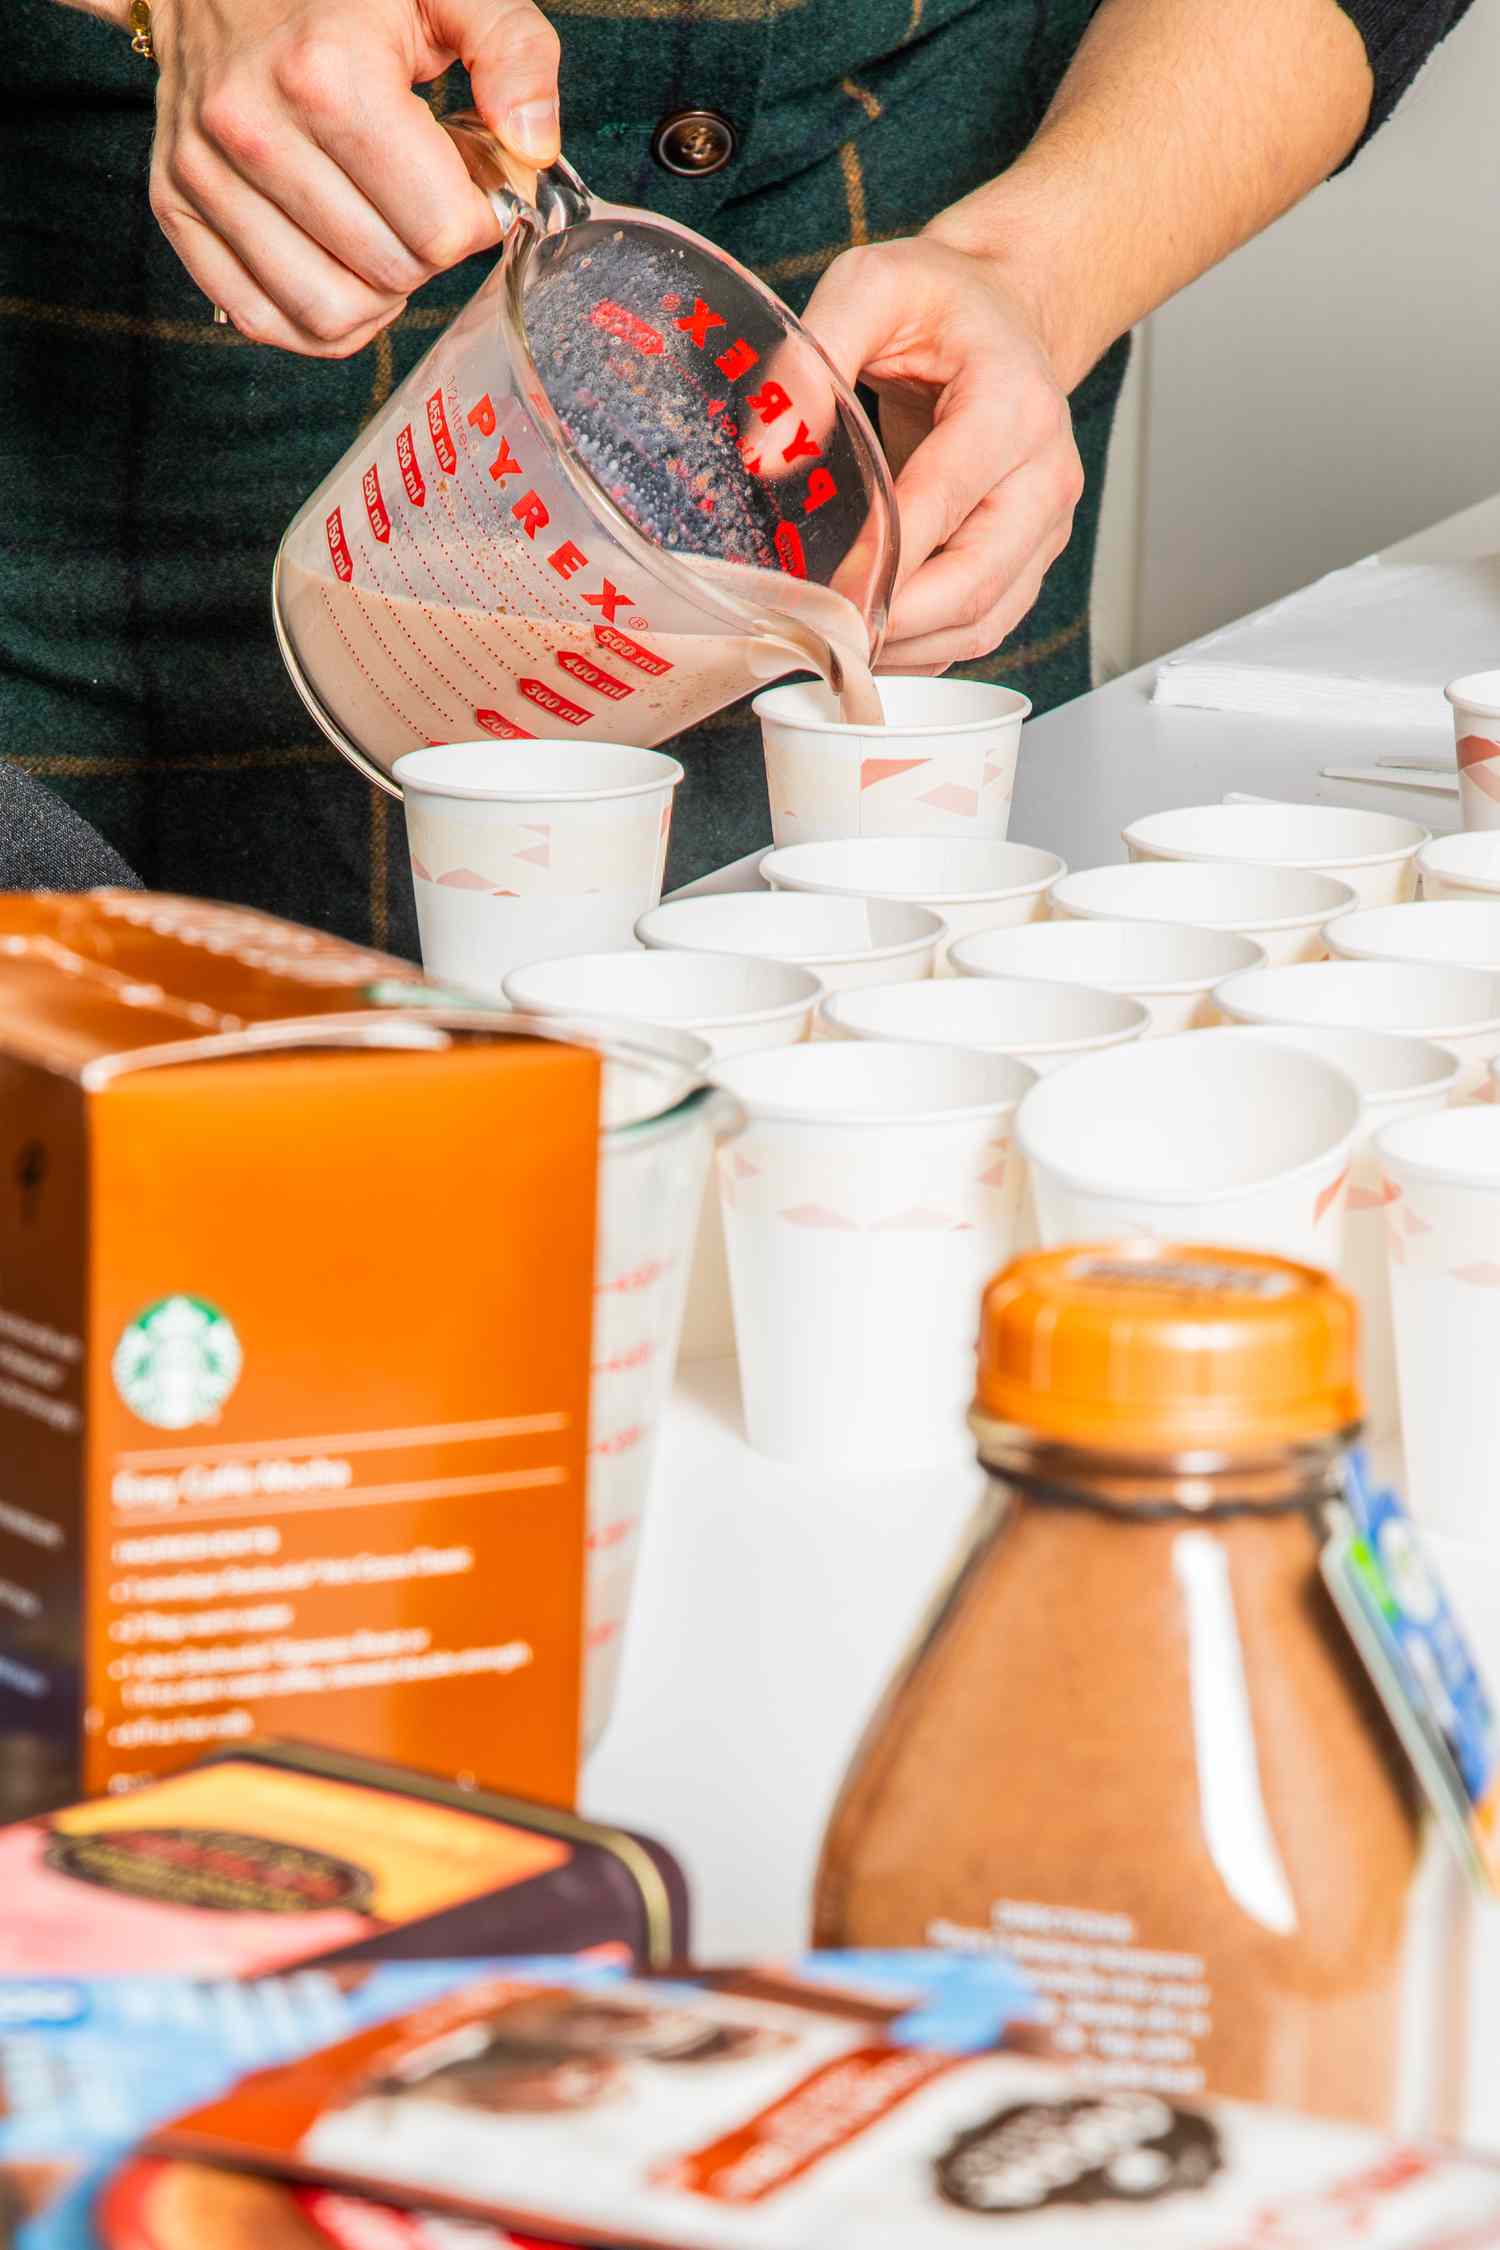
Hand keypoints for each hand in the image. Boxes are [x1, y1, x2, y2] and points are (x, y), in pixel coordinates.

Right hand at [147, 0, 561, 354]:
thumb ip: (513, 53)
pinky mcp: (175, 207)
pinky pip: (265, 322)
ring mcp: (205, 174)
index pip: (442, 229)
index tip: (473, 175)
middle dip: (430, 249)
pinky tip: (343, 269)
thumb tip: (535, 149)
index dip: (480, 214)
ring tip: (386, 232)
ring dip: (380, 293)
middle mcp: (254, 131)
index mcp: (328, 75)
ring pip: (332, 314)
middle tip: (426, 195)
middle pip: (392, 275)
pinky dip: (319, 319)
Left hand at [801, 237, 1083, 671]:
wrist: (1006, 313)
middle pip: (974, 583)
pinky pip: (982, 627)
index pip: (943, 502)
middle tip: (818, 636)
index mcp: (1014, 405)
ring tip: (835, 648)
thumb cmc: (942, 301)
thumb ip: (812, 356)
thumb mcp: (871, 286)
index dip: (879, 558)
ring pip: (982, 622)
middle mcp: (1046, 474)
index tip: (817, 592)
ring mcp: (1045, 524)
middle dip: (891, 622)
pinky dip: (926, 650)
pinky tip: (870, 644)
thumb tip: (764, 451)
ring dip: (907, 649)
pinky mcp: (1029, 556)